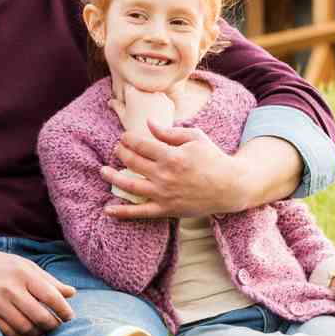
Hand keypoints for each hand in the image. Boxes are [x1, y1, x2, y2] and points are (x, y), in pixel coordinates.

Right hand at [0, 248, 76, 335]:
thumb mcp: (22, 265)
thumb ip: (47, 280)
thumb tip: (72, 293)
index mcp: (23, 273)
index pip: (52, 297)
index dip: (65, 310)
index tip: (69, 317)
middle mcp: (11, 288)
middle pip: (41, 317)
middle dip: (53, 326)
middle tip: (55, 326)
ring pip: (27, 328)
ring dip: (38, 334)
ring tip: (42, 331)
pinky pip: (11, 333)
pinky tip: (27, 335)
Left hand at [101, 122, 244, 219]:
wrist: (231, 187)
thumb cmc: (213, 159)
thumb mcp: (195, 138)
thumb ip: (169, 132)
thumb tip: (148, 123)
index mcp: (172, 156)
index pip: (140, 145)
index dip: (128, 139)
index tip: (124, 137)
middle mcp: (165, 175)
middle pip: (132, 162)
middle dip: (120, 153)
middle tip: (117, 149)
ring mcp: (164, 194)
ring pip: (130, 186)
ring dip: (113, 177)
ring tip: (102, 170)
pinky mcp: (166, 209)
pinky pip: (140, 212)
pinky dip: (123, 212)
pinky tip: (107, 209)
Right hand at [111, 84, 175, 135]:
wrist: (154, 140)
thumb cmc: (134, 130)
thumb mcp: (123, 118)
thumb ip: (117, 106)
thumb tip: (110, 102)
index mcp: (132, 92)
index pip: (128, 86)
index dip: (127, 94)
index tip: (127, 103)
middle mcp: (146, 90)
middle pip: (141, 88)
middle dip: (139, 95)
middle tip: (137, 110)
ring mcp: (159, 95)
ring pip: (152, 93)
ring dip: (150, 99)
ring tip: (148, 115)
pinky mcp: (169, 102)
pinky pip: (163, 100)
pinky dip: (160, 106)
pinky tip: (157, 117)